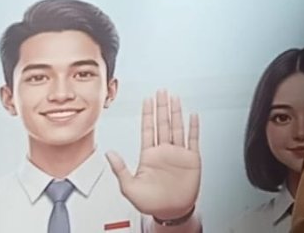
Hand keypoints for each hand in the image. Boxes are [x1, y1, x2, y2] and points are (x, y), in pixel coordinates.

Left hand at [106, 89, 201, 221]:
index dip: (148, 114)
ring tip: (174, 98)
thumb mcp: (129, 187)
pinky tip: (193, 117)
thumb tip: (109, 154)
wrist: (171, 211)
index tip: (147, 100)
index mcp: (149, 156)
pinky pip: (193, 140)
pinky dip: (194, 128)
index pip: (148, 129)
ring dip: (176, 113)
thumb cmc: (151, 203)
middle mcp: (164, 152)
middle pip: (163, 123)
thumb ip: (120, 169)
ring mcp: (178, 154)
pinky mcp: (191, 159)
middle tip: (161, 92)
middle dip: (161, 107)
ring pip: (177, 127)